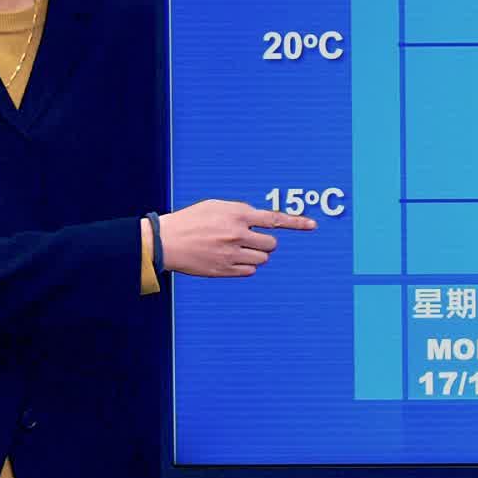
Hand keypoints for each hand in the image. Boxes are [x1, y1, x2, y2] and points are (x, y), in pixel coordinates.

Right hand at [158, 199, 314, 277]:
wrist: (165, 241)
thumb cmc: (191, 221)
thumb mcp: (216, 206)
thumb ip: (241, 212)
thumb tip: (260, 219)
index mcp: (237, 214)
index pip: (274, 218)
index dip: (296, 223)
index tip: (312, 226)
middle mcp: (237, 234)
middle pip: (271, 244)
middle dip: (264, 242)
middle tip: (249, 240)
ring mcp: (231, 254)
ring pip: (262, 259)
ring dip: (255, 255)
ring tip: (236, 249)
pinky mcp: (224, 270)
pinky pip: (249, 271)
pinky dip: (244, 266)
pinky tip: (229, 259)